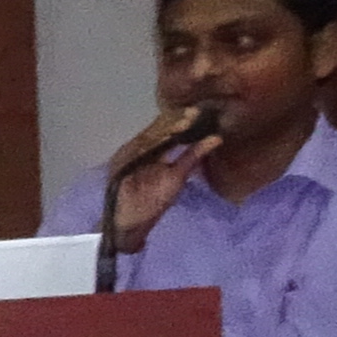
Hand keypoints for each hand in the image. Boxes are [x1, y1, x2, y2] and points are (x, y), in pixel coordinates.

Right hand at [98, 105, 220, 251]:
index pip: (166, 131)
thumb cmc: (152, 202)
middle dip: (174, 121)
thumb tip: (217, 137)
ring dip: (165, 129)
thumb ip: (193, 156)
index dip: (181, 122)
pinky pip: (137, 151)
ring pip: (148, 138)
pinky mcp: (119, 166)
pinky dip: (151, 143)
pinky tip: (166, 137)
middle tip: (194, 112)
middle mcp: (137, 150)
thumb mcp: (178, 176)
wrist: (131, 224)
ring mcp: (126, 156)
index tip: (199, 113)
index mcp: (151, 151)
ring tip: (185, 121)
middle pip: (156, 130)